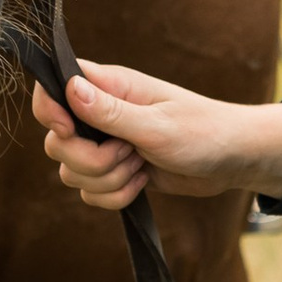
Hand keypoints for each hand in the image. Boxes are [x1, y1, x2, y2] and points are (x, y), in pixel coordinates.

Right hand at [34, 64, 281, 209]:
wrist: (232, 160)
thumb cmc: (203, 132)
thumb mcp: (158, 125)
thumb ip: (111, 112)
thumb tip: (69, 88)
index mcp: (110, 87)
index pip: (54, 86)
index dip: (49, 110)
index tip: (70, 130)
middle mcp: (101, 113)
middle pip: (56, 141)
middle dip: (89, 160)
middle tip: (127, 153)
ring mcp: (107, 144)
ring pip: (71, 171)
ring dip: (107, 180)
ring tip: (142, 165)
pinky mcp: (115, 171)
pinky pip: (90, 193)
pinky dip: (115, 196)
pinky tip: (144, 182)